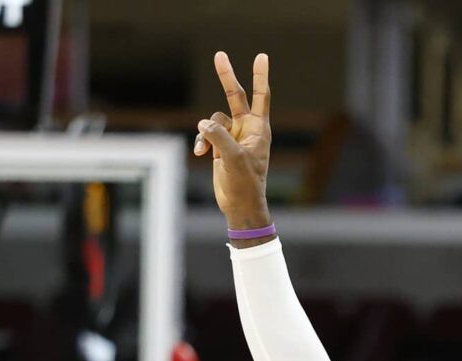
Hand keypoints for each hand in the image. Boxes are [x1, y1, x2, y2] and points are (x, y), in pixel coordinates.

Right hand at [195, 51, 272, 231]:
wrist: (240, 205)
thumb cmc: (245, 184)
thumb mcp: (234, 159)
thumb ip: (219, 137)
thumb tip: (203, 123)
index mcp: (259, 129)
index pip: (260, 97)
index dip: (260, 76)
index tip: (262, 56)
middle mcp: (247, 129)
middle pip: (235, 96)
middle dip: (226, 77)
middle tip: (219, 54)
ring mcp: (233, 136)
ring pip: (214, 119)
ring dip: (206, 131)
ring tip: (205, 148)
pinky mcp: (220, 146)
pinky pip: (206, 133)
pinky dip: (201, 140)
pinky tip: (199, 153)